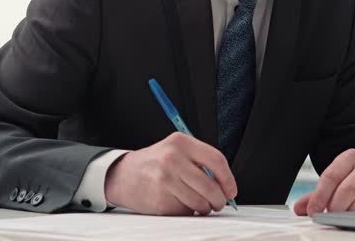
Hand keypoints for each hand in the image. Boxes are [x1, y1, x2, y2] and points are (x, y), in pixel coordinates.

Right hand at [104, 132, 236, 215]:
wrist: (122, 175)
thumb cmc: (154, 163)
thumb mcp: (176, 150)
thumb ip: (200, 161)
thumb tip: (225, 184)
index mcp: (181, 142)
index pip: (217, 160)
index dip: (228, 179)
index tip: (231, 191)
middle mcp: (173, 159)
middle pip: (210, 186)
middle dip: (219, 200)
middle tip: (218, 202)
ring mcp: (165, 180)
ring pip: (199, 203)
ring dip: (204, 208)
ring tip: (198, 203)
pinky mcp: (159, 199)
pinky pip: (185, 212)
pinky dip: (186, 211)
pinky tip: (177, 202)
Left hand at [294, 149, 354, 216]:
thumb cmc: (354, 182)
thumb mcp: (335, 183)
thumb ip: (316, 195)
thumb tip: (299, 208)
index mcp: (348, 158)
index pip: (331, 176)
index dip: (320, 196)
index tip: (313, 211)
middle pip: (348, 187)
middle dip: (336, 206)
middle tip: (330, 216)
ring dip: (352, 212)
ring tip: (344, 219)